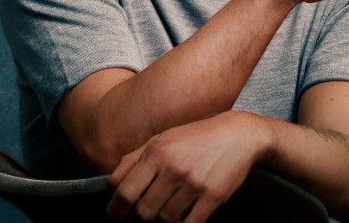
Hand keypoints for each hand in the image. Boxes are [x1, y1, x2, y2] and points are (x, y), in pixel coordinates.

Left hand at [106, 112, 261, 222]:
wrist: (237, 135)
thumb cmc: (195, 137)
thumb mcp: (161, 139)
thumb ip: (132, 160)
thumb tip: (111, 184)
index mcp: (157, 153)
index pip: (126, 191)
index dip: (116, 209)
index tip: (115, 215)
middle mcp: (173, 168)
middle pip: (144, 211)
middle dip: (143, 215)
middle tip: (149, 208)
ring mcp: (194, 184)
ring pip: (166, 219)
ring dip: (165, 218)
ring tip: (171, 205)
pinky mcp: (213, 197)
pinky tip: (184, 214)